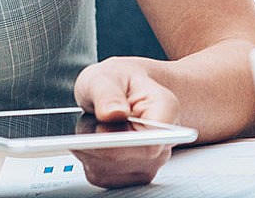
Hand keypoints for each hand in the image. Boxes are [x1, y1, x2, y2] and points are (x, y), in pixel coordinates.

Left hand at [71, 58, 178, 187]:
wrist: (124, 90)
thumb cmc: (119, 82)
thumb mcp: (106, 76)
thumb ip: (108, 93)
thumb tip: (112, 113)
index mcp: (165, 112)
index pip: (149, 143)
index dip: (120, 142)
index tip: (99, 131)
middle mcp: (162, 144)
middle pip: (123, 159)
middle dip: (96, 140)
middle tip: (93, 117)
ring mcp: (148, 164)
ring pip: (107, 169)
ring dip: (90, 149)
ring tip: (95, 125)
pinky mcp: (129, 178)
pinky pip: (100, 176)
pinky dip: (89, 159)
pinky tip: (94, 140)